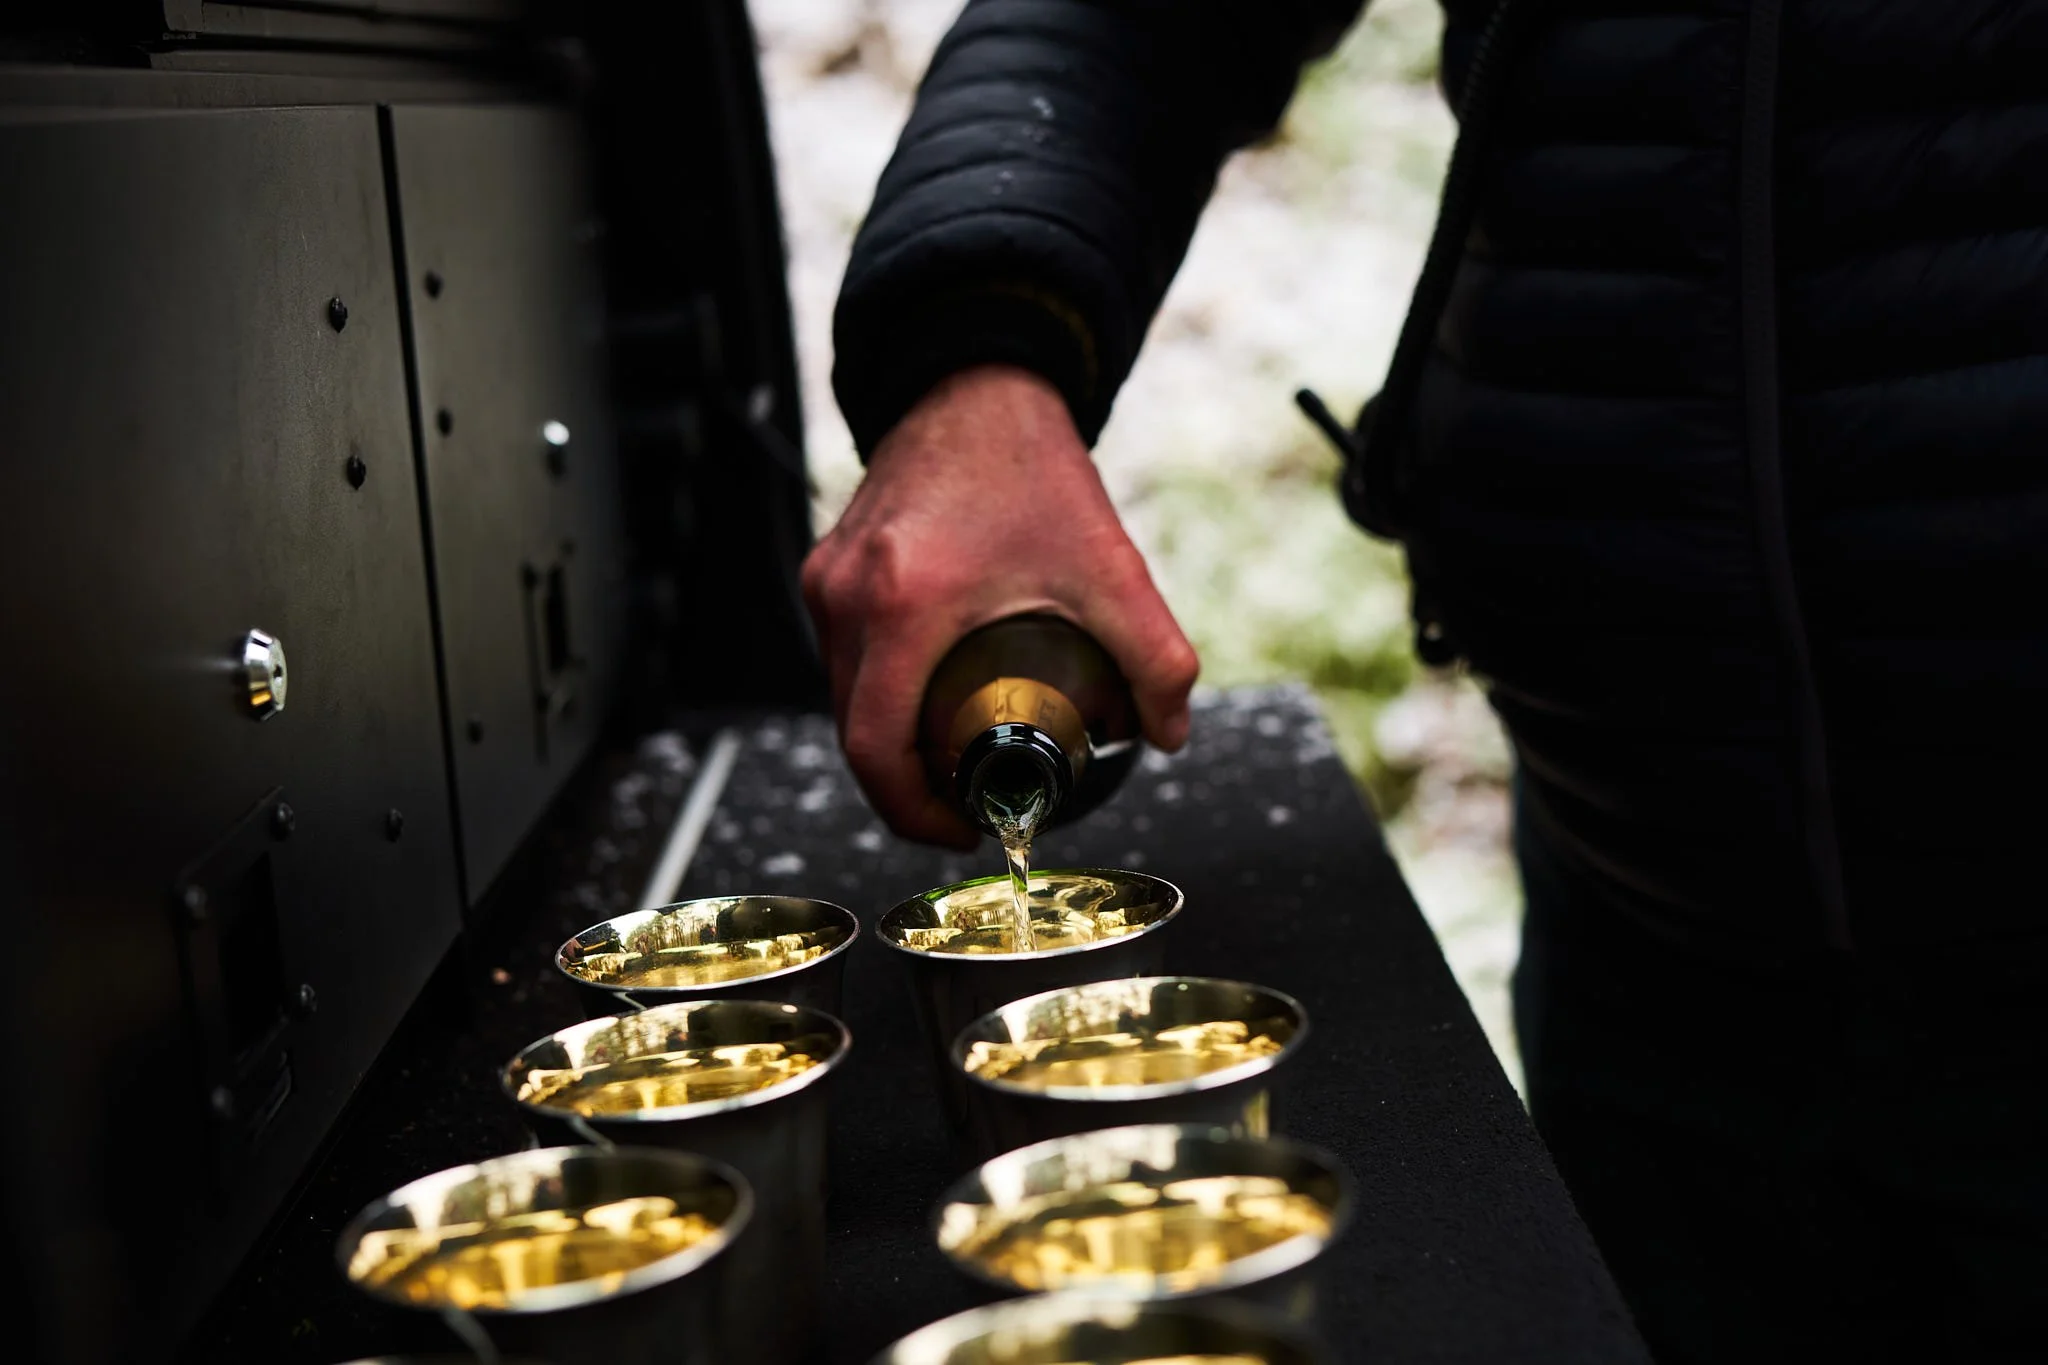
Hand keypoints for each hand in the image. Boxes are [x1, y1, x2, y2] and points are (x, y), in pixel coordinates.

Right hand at [803, 365, 1199, 846]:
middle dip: (908, 786)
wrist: (977, 382)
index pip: (876, 749)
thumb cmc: (1030, 467)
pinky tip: (933, 699)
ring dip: (893, 740)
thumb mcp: (1109, 565)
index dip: (913, 812)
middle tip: (969, 803)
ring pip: (843, 698)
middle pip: (855, 735)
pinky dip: (880, 694)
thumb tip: (1170, 734)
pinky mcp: (826, 570)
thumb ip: (1155, 655)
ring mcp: (827, 581)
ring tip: (957, 756)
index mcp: (904, 606)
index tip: (960, 828)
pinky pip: (842, 659)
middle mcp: (848, 597)